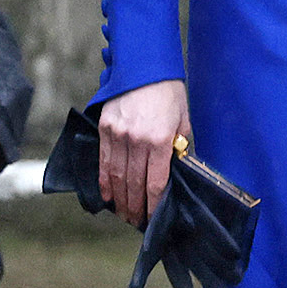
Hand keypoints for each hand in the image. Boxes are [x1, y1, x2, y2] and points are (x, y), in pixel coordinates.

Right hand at [99, 80, 188, 230]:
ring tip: (123, 214)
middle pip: (135, 183)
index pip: (155, 181)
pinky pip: (104, 162)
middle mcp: (137, 140)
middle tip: (136, 222)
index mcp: (160, 139)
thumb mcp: (183, 119)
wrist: (145, 65)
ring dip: (120, 199)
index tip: (153, 217)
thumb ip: (178, 145)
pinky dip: (104, 182)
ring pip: (118, 176)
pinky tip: (107, 196)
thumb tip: (173, 168)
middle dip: (136, 207)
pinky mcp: (105, 128)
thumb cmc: (168, 92)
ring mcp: (118, 134)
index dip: (153, 203)